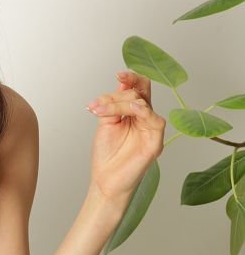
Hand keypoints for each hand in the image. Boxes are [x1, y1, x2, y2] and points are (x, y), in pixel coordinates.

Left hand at [85, 70, 165, 201]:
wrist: (105, 180)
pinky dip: (140, 111)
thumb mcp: (106, 123)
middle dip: (118, 93)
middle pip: (141, 93)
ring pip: (142, 103)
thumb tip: (119, 82)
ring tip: (100, 111)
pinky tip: (125, 111)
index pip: (139, 89)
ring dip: (119, 103)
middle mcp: (146, 119)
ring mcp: (152, 130)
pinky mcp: (156, 142)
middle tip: (97, 105)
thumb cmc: (106, 155)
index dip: (131, 78)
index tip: (118, 74)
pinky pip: (154, 119)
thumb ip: (112, 104)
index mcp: (135, 113)